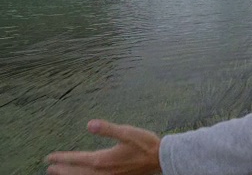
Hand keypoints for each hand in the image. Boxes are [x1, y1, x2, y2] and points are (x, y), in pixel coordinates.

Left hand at [46, 119, 161, 174]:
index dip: (62, 158)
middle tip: (49, 168)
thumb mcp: (126, 132)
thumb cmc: (144, 143)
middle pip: (76, 172)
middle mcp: (103, 172)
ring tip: (60, 174)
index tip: (49, 157)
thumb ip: (107, 129)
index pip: (76, 159)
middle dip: (62, 169)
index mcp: (103, 159)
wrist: (161, 158)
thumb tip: (89, 124)